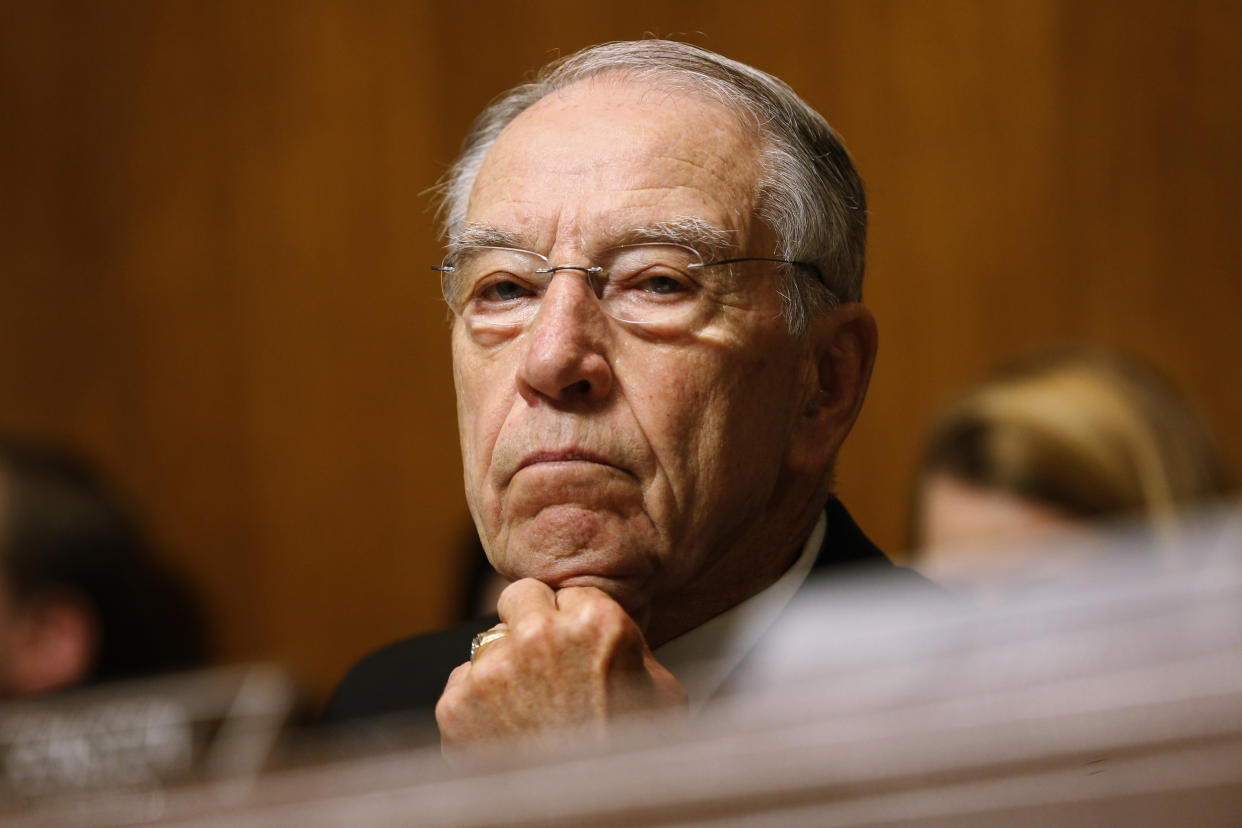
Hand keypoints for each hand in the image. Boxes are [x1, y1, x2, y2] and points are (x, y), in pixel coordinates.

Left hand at [435, 578, 686, 760]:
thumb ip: (630, 649)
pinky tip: (506, 731)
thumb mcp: (661, 693)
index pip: (569, 591)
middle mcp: (540, 634)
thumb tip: (616, 636)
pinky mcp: (457, 702)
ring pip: (488, 643)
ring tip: (529, 712)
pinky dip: (477, 704)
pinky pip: (461, 683)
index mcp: (597, 623)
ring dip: (503, 668)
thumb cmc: (630, 764)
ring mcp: (493, 668)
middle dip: (528, 622)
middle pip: (519, 596)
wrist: (586, 816)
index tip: (574, 644)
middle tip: (543, 664)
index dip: (571, 620)